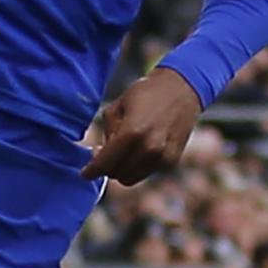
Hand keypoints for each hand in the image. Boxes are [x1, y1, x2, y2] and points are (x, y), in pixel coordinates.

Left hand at [82, 68, 202, 184]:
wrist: (182, 89)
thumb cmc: (146, 93)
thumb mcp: (117, 107)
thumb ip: (107, 134)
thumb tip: (102, 154)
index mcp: (132, 132)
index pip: (105, 163)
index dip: (91, 170)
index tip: (85, 173)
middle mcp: (149, 149)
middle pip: (117, 174)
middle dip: (107, 167)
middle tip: (104, 153)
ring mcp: (162, 157)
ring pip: (131, 178)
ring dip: (122, 169)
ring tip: (122, 150)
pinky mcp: (172, 161)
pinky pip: (146, 172)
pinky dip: (138, 165)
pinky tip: (140, 148)